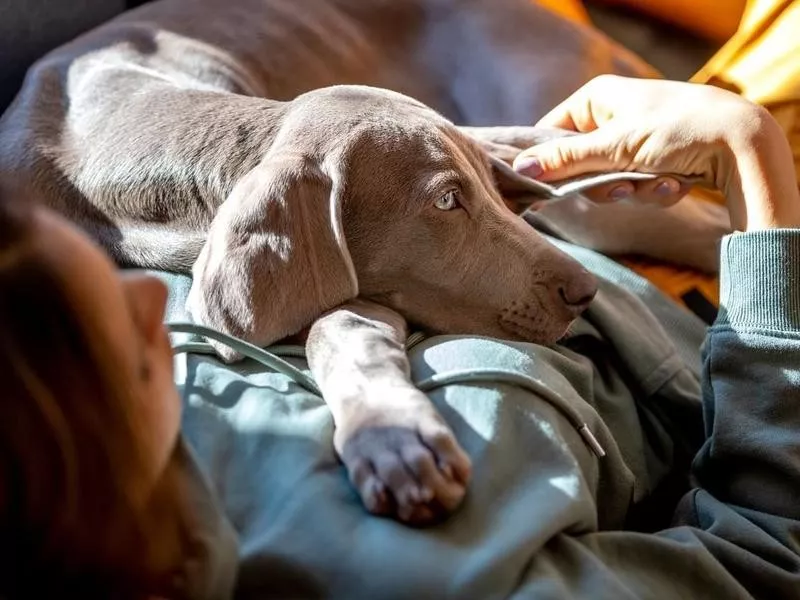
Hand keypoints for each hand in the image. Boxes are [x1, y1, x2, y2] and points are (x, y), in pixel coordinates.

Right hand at [513, 75, 799, 230]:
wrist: (742, 144)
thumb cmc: (677, 131)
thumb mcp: (614, 147)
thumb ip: (565, 160)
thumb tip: (520, 169)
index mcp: (597, 98)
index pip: (551, 133)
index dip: (549, 163)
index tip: (549, 188)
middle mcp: (613, 114)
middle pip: (580, 163)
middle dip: (604, 182)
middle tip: (622, 187)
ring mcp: (636, 136)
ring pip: (610, 178)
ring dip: (634, 189)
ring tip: (660, 183)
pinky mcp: (657, 157)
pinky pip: (637, 183)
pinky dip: (655, 188)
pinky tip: (676, 183)